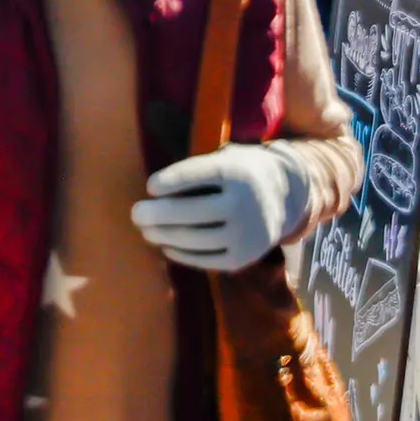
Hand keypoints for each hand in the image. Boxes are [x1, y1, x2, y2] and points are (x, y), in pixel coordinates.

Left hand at [131, 144, 304, 272]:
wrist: (283, 196)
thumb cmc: (235, 174)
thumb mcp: (221, 161)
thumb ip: (191, 175)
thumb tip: (151, 196)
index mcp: (235, 172)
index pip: (196, 175)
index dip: (170, 181)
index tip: (150, 186)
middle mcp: (245, 203)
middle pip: (193, 211)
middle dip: (158, 214)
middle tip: (135, 214)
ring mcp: (248, 233)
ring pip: (197, 238)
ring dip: (165, 235)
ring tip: (146, 231)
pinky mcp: (246, 256)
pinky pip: (208, 259)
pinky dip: (184, 254)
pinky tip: (167, 247)